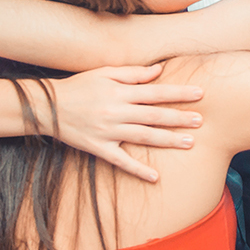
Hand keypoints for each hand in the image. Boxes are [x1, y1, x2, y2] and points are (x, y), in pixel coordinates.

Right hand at [46, 64, 202, 182]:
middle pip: (154, 115)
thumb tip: (159, 71)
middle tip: (201, 121)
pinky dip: (138, 170)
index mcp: (119, 91)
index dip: (178, 93)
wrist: (48, 107)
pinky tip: (155, 178)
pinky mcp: (98, 148)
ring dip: (168, 140)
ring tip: (189, 143)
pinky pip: (121, 161)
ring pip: (143, 137)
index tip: (199, 93)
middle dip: (179, 118)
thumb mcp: (104, 72)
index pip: (155, 92)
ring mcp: (108, 131)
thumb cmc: (79, 86)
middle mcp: (116, 111)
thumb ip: (133, 73)